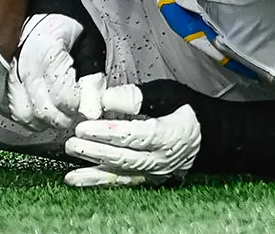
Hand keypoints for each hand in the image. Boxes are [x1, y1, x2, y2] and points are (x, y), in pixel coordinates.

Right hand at [7, 14, 102, 131]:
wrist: (43, 3)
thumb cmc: (70, 23)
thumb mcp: (90, 45)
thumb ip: (92, 80)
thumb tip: (92, 113)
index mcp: (46, 55)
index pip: (64, 102)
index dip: (80, 107)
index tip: (87, 100)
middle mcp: (22, 66)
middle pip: (42, 113)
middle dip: (63, 117)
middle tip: (75, 107)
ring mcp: (7, 72)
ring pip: (24, 116)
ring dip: (44, 119)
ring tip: (58, 107)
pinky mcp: (0, 76)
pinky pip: (10, 108)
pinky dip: (26, 113)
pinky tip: (39, 103)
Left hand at [63, 87, 200, 187]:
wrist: (203, 133)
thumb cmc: (183, 108)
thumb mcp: (166, 94)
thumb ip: (136, 97)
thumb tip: (106, 98)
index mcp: (169, 136)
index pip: (134, 136)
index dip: (108, 132)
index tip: (86, 125)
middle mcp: (161, 159)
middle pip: (124, 156)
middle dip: (96, 148)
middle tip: (73, 139)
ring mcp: (153, 171)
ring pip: (120, 171)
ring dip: (93, 167)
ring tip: (70, 156)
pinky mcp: (145, 178)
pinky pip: (120, 181)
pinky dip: (97, 180)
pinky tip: (76, 179)